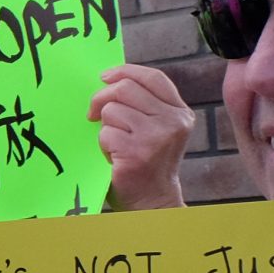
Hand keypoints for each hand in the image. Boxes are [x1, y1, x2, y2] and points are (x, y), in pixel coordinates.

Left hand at [90, 64, 192, 211]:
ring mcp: (156, 137)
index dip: (125, 71)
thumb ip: (144, 104)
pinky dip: (103, 144)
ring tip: (115, 143)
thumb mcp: (157, 128)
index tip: (104, 77)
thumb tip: (109, 79)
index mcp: (180, 113)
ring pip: (112, 110)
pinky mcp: (136, 152)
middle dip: (102, 97)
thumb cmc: (147, 162)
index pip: (153, 77)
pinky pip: (105, 133)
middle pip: (126, 88)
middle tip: (93, 114)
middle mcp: (173, 122)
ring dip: (105, 126)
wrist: (152, 201)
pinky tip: (114, 157)